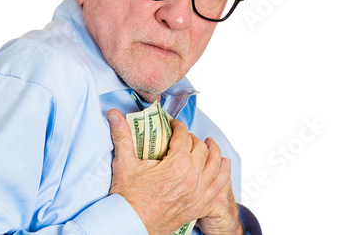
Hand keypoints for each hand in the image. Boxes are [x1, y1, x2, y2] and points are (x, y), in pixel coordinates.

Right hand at [107, 109, 241, 234]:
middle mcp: (192, 178)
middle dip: (193, 138)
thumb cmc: (127, 197)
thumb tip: (113, 114)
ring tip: (211, 144)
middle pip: (201, 149)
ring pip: (215, 165)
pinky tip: (224, 165)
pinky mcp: (199, 206)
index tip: (173, 124)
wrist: (131, 225)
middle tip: (184, 136)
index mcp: (177, 165)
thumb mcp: (124, 163)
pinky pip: (219, 186)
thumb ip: (121, 135)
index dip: (178, 126)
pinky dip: (224, 173)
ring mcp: (198, 193)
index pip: (184, 137)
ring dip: (214, 151)